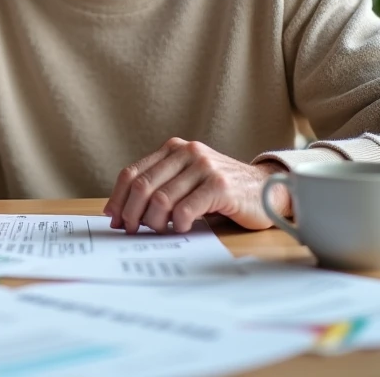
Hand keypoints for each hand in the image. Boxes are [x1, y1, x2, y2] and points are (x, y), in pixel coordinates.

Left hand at [103, 138, 290, 232]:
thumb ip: (161, 186)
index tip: (113, 218)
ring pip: (161, 199)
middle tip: (130, 230)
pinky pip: (185, 209)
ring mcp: (204, 167)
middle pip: (143, 186)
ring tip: (158, 230)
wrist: (267, 189)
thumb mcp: (187, 180)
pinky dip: (177, 224)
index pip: (133, 172)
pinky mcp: (219, 185)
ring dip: (153, 221)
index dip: (118, 198)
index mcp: (174, 149)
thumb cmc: (222, 190)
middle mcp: (187, 152)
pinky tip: (180, 229)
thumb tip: (123, 212)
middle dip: (131, 213)